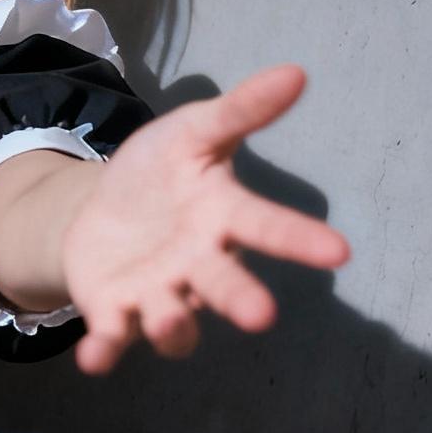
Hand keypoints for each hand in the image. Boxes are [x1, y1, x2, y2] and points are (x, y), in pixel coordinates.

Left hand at [60, 65, 350, 375]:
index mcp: (221, 218)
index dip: (299, 239)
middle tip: (261, 316)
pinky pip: (114, 336)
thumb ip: (240, 111)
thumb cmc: (162, 171)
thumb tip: (296, 72)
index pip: (266, 226)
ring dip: (172, 326)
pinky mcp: (116, 310)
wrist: (102, 207)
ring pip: (174, 321)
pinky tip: (92, 359)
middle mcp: (197, 264)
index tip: (339, 252)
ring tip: (165, 319)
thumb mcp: (192, 132)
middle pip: (224, 286)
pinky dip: (105, 349)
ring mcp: (158, 292)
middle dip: (241, 299)